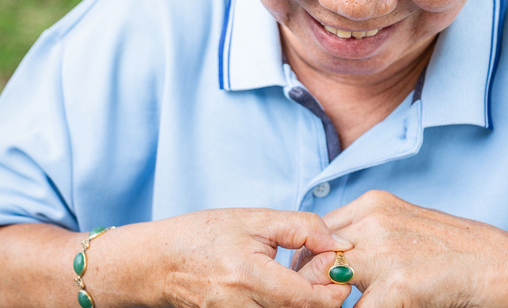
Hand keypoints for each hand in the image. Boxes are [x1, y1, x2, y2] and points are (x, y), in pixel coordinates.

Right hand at [146, 208, 352, 306]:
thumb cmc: (203, 235)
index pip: (308, 300)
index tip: (339, 270)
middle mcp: (241, 307)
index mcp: (249, 277)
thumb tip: (340, 244)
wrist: (155, 262)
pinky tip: (281, 289)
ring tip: (298, 277)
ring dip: (303, 301)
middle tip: (322, 269)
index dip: (334, 290)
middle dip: (323, 295)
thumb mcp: (255, 219)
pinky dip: (285, 305)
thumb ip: (303, 228)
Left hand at [293, 191, 507, 306]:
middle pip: (314, 254)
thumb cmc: (457, 254)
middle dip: (312, 284)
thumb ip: (372, 235)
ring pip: (324, 281)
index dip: (311, 261)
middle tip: (318, 302)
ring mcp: (384, 251)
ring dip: (328, 300)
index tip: (315, 284)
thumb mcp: (407, 228)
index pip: (318, 231)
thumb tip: (335, 260)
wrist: (502, 266)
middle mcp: (374, 220)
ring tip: (333, 307)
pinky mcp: (397, 285)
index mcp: (374, 204)